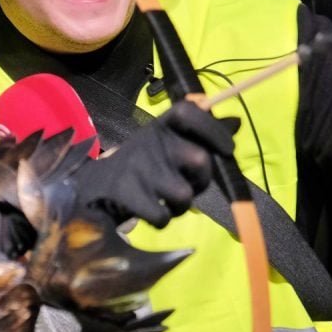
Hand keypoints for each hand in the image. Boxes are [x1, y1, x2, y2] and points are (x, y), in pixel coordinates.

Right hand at [71, 101, 236, 227]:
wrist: (95, 186)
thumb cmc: (142, 165)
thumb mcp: (167, 143)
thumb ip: (200, 135)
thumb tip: (237, 122)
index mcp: (161, 126)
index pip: (189, 111)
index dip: (213, 129)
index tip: (228, 150)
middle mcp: (150, 141)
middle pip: (199, 160)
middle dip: (201, 181)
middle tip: (188, 185)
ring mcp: (137, 167)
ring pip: (184, 195)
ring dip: (181, 206)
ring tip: (168, 201)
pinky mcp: (126, 193)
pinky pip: (163, 216)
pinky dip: (162, 219)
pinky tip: (153, 211)